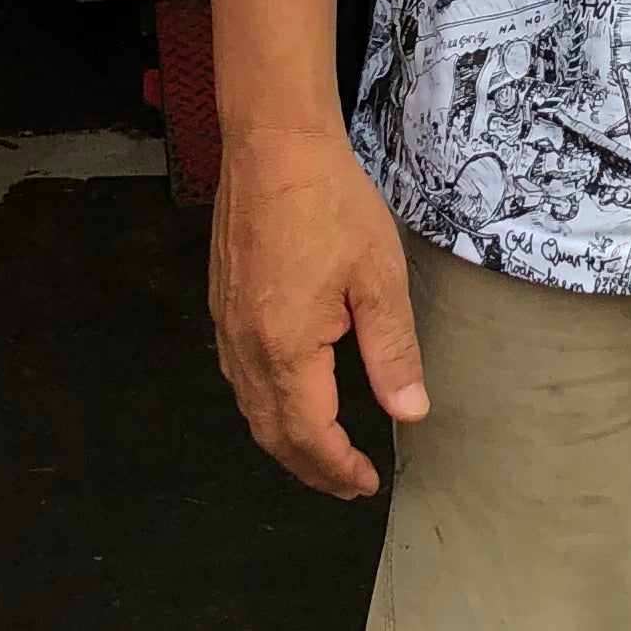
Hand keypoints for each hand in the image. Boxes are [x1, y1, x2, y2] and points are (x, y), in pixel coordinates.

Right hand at [209, 128, 427, 500]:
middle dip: (309, 467)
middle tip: (346, 483)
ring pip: (249, 408)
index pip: (310, 435)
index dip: (337, 468)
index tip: (366, 484)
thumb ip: (391, 352)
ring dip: (284, 441)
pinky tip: (288, 399)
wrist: (273, 146)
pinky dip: (264, 406)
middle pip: (272, 433)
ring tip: (322, 454)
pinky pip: (238, 376)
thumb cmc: (330, 204)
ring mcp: (226, 326)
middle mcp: (245, 347)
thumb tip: (409, 413)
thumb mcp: (379, 278)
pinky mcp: (221, 304)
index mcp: (286, 348)